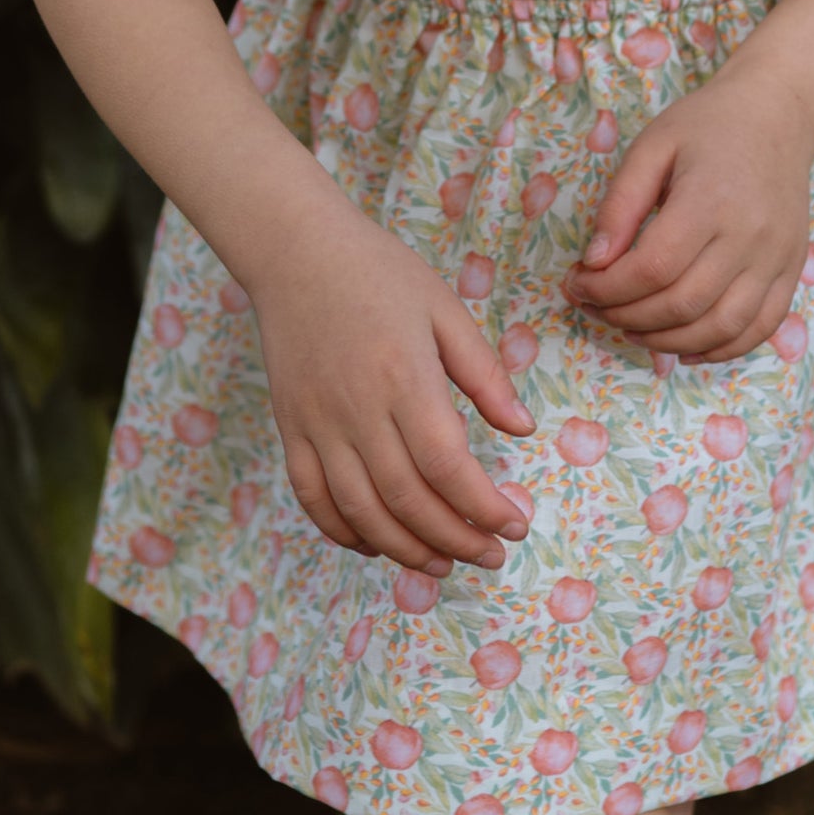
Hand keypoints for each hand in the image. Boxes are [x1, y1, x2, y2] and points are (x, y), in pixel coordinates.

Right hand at [247, 212, 535, 571]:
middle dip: (454, 539)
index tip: (514, 527)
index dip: (483, 507)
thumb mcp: (445, 309)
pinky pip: (312, 497)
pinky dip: (344, 531)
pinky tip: (377, 544)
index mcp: (404, 377)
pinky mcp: (290, 428)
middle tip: (489, 557)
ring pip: (360, 510)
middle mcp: (357, 409)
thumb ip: (484, 374)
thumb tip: (523, 429)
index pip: (447, 464)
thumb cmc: (380, 272)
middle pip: (407, 499)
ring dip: (404, 549)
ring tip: (443, 563)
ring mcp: (317, 423)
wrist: (296, 250)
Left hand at [562, 67, 813, 360]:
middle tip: (596, 306)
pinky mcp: (791, 271)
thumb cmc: (706, 126)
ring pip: (719, 328)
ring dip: (666, 340)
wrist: (778, 115)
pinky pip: (758, 330)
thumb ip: (620, 205)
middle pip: (682, 304)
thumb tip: (594, 263)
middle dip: (625, 316)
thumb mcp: (652, 147)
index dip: (606, 289)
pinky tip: (682, 344)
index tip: (578, 284)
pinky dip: (718, 349)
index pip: (652, 269)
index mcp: (709, 200)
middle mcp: (749, 236)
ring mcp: (776, 258)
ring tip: (630, 326)